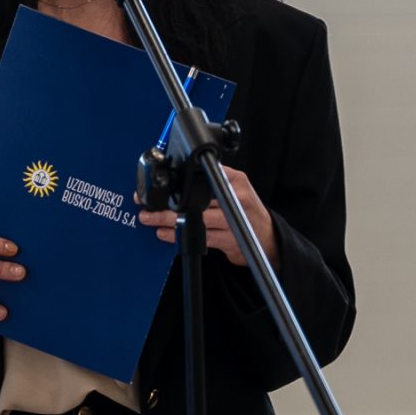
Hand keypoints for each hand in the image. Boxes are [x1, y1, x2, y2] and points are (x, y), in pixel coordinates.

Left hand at [137, 167, 276, 266]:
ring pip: (195, 218)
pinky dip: (178, 236)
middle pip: (196, 198)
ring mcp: (233, 220)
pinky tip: (164, 233)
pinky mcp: (230, 240)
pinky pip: (199, 237)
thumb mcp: (236, 188)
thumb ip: (214, 180)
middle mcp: (236, 198)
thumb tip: (180, 177)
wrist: (268, 238)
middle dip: (167, 204)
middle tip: (147, 207)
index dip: (180, 180)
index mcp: (236, 180)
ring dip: (168, 220)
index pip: (204, 174)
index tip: (160, 183)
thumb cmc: (246, 212)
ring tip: (150, 220)